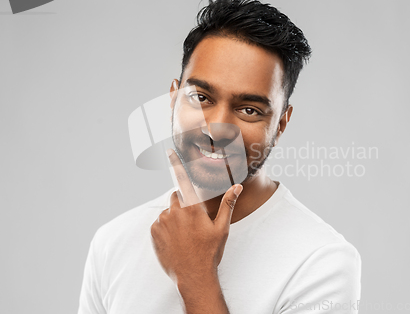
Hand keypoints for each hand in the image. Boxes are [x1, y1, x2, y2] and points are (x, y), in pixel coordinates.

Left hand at [151, 149, 242, 284]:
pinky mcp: (154, 233)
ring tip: (186, 237)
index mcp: (192, 207)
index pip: (183, 179)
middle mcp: (174, 211)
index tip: (169, 151)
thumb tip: (237, 187)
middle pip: (176, 197)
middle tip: (194, 223)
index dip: (176, 164)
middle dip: (184, 204)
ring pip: (168, 211)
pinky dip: (166, 228)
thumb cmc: (210, 252)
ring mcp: (162, 222)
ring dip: (175, 218)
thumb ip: (228, 204)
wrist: (193, 276)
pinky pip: (159, 223)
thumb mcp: (222, 228)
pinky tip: (176, 241)